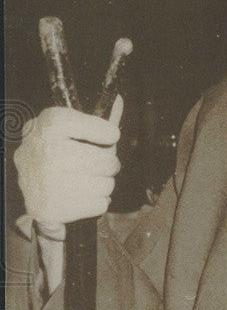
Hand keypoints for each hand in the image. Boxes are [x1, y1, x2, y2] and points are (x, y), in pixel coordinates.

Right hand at [14, 97, 122, 230]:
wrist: (24, 182)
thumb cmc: (56, 148)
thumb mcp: (69, 127)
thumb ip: (96, 118)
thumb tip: (119, 100)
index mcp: (51, 123)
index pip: (101, 127)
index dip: (108, 134)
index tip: (110, 136)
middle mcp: (47, 151)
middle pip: (107, 162)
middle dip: (109, 164)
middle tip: (100, 164)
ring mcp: (47, 182)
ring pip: (106, 185)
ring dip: (104, 184)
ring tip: (89, 180)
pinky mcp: (50, 209)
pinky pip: (100, 205)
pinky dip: (97, 202)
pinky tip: (82, 195)